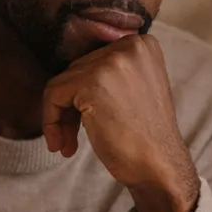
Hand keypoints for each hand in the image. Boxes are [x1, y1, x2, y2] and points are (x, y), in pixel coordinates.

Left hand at [42, 33, 199, 211]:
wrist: (160, 167)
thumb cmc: (145, 138)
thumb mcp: (134, 91)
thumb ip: (109, 76)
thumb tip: (66, 76)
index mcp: (143, 45)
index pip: (95, 60)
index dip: (84, 94)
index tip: (83, 122)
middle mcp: (130, 45)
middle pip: (78, 70)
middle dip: (71, 107)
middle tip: (73, 139)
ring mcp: (112, 61)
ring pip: (63, 82)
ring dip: (60, 118)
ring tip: (67, 145)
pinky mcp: (92, 81)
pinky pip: (54, 94)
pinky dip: (51, 120)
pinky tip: (62, 145)